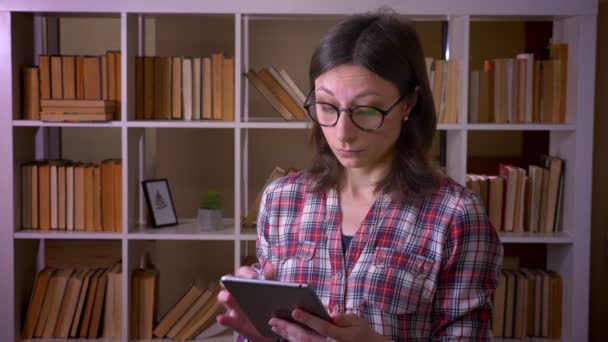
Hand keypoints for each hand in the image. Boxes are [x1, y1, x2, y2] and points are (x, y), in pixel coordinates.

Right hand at [216, 262, 275, 341]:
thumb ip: (270, 277)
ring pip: (223, 297)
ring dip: (225, 296)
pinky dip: (223, 318)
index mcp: (247, 283)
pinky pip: (225, 319)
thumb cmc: (269, 306)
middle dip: (230, 281)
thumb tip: (268, 263)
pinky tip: (223, 318)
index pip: (242, 272)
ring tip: (229, 297)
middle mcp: (237, 292)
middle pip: (228, 282)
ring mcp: (233, 306)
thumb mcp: (272, 291)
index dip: (245, 272)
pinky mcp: (233, 321)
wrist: (272, 327)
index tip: (253, 277)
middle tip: (238, 284)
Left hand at [269, 309, 386, 341]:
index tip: (294, 311)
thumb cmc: (363, 334)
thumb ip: (344, 318)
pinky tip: (283, 334)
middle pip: (306, 338)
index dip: (308, 319)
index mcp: (341, 337)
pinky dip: (292, 341)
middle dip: (288, 328)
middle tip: (273, 319)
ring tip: (274, 325)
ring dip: (286, 335)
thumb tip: (330, 315)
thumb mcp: (358, 322)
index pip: (322, 327)